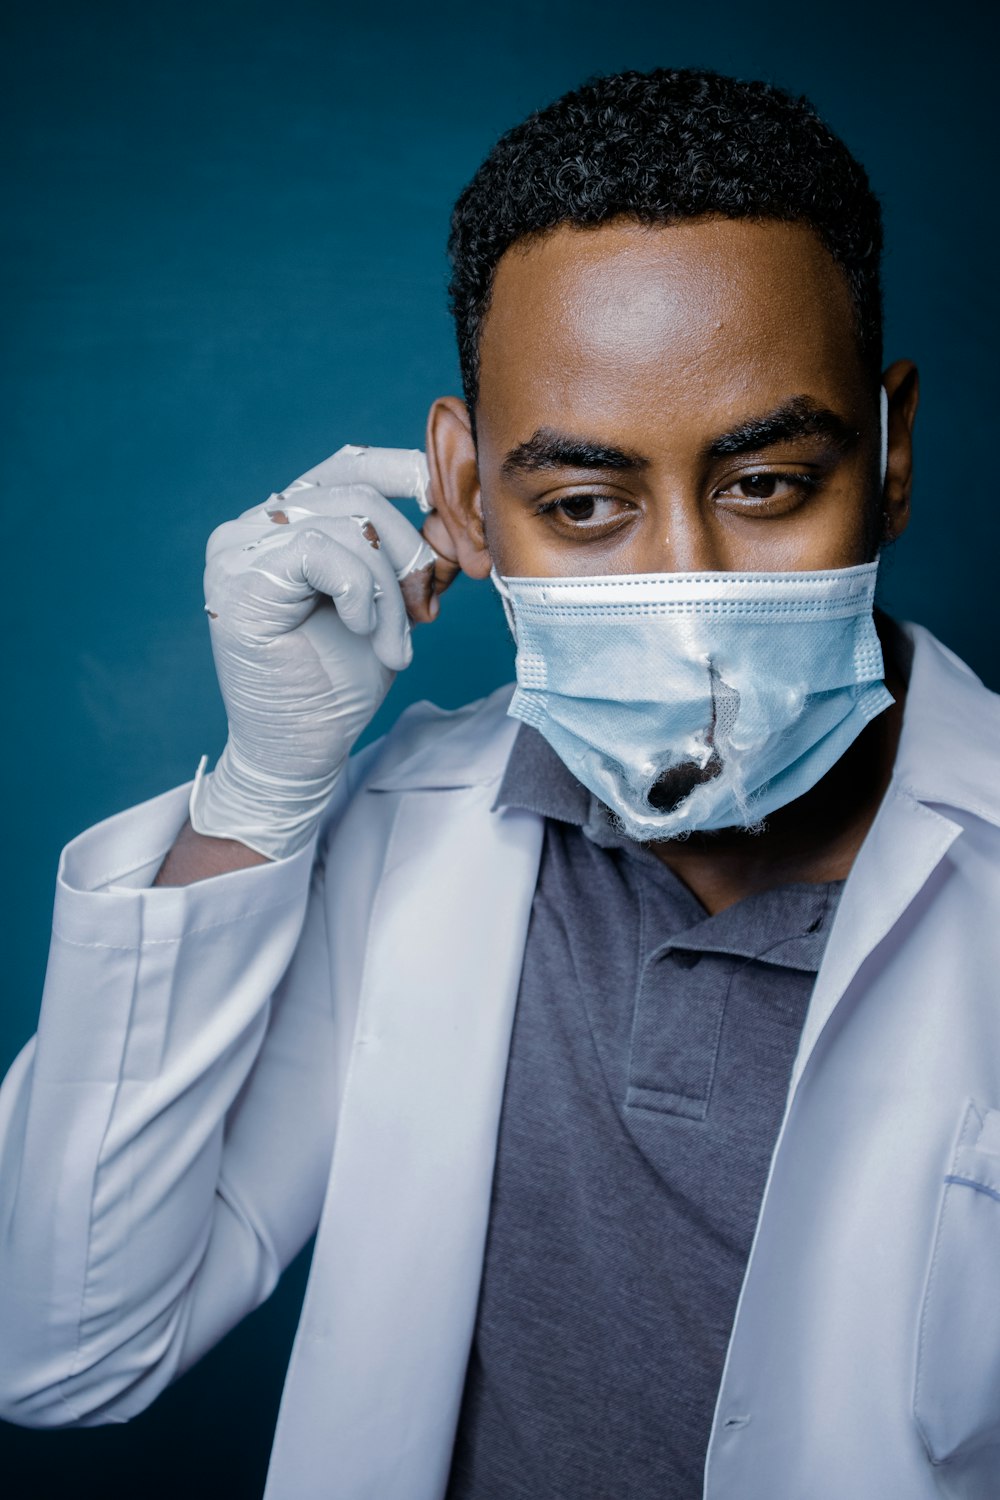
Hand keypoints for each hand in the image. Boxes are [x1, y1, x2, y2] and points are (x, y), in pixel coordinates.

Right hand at [190, 445, 437, 858]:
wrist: (300, 749)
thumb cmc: (340, 680)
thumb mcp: (390, 603)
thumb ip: (404, 554)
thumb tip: (454, 510)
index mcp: (288, 523)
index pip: (348, 466)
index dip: (405, 469)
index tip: (452, 497)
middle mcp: (255, 525)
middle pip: (358, 493)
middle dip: (410, 550)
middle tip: (430, 608)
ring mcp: (238, 548)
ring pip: (348, 522)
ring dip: (390, 589)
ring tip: (396, 642)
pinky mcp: (238, 579)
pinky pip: (320, 550)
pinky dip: (358, 591)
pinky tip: (362, 630)